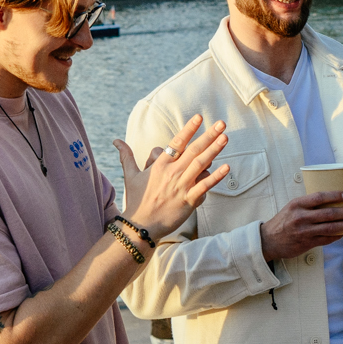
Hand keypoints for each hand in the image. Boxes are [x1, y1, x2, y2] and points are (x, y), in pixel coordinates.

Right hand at [113, 115, 230, 240]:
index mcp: (160, 165)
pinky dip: (216, 177)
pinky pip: (204, 186)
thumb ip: (126, 156)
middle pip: (193, 150)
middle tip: (222, 124)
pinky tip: (226, 168)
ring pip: (200, 165)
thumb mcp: (130, 175)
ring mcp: (181, 186)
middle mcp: (172, 173)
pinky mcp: (188, 201)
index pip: (176, 143)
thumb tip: (116, 141)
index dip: (188, 129)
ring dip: (214, 150)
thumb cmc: (136, 200)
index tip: (199, 117)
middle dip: (209, 135)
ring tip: (225, 138)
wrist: (140, 226)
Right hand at [259, 192, 342, 260]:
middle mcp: (301, 217)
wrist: (269, 240)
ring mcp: (305, 231)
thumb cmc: (282, 222)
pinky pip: (327, 239)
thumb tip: (329, 201)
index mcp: (297, 205)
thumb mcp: (291, 208)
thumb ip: (307, 205)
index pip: (319, 197)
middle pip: (329, 214)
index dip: (335, 195)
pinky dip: (337, 236)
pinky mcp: (307, 243)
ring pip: (331, 228)